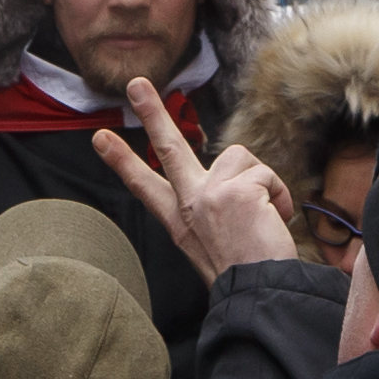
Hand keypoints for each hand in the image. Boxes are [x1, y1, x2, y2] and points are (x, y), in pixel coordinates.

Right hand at [90, 77, 299, 275]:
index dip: (122, 161)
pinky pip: (267, 175)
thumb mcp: (217, 241)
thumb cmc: (248, 275)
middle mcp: (188, 205)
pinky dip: (278, 196)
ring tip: (263, 219)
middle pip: (167, 147)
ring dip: (262, 183)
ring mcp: (207, 195)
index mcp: (180, 221)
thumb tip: (233, 177)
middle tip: (136, 83)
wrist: (262, 296)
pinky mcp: (234, 191)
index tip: (99, 138)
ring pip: (240, 158)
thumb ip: (214, 207)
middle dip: (151, 112)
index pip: (146, 185)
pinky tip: (273, 222)